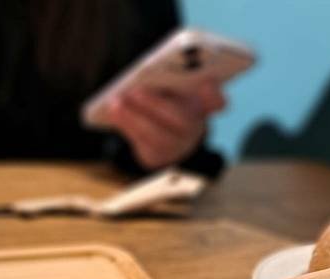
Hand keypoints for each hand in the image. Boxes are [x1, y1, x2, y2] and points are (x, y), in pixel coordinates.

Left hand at [106, 78, 225, 169]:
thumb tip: (152, 69)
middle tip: (135, 90)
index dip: (213, 94)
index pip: (217, 101)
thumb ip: (173, 75)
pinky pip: (142, 146)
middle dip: (156, 105)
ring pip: (158, 137)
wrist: (160, 129)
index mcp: (204, 104)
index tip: (206, 81)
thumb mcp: (172, 84)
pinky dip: (126, 126)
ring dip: (134, 118)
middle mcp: (195, 127)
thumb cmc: (166, 97)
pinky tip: (112, 111)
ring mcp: (177, 146)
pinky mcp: (157, 156)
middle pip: (181, 120)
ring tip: (116, 101)